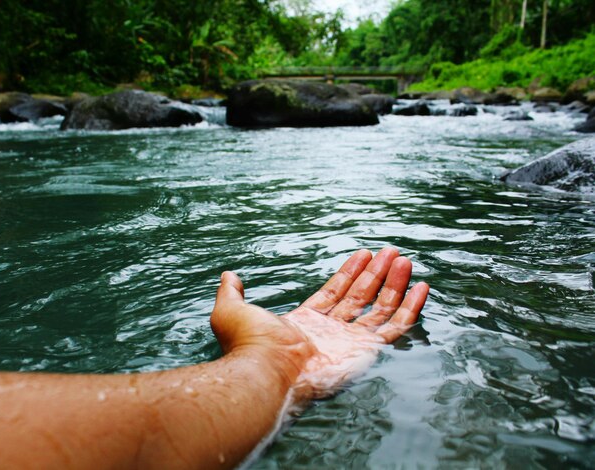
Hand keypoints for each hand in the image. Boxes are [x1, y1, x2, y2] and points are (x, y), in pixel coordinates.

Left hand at [211, 248, 428, 400]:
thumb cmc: (249, 344)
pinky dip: (410, 308)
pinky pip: (395, 328)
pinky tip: (420, 287)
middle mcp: (331, 333)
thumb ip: (232, 292)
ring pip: (380, 308)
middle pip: (361, 296)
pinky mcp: (367, 352)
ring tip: (404, 260)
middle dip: (376, 273)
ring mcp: (350, 343)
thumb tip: (228, 276)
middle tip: (391, 251)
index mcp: (306, 323)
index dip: (350, 272)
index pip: (335, 292)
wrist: (267, 372)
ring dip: (394, 284)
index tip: (365, 253)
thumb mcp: (231, 310)